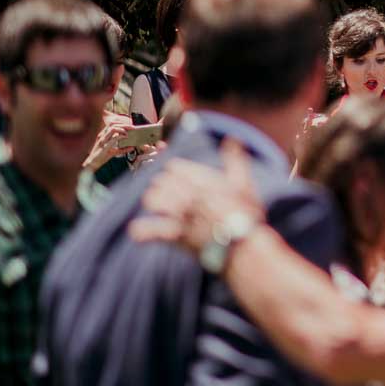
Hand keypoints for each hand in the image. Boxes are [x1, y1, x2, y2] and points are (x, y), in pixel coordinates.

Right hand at [83, 117, 132, 170]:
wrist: (92, 163)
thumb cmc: (102, 156)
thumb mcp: (114, 151)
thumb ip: (123, 149)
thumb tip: (132, 147)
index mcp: (103, 135)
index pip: (112, 123)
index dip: (121, 122)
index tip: (130, 126)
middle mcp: (102, 135)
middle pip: (113, 124)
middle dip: (124, 124)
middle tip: (133, 128)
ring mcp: (102, 140)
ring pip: (113, 129)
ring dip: (123, 129)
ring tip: (128, 133)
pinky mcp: (104, 147)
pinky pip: (113, 138)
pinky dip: (121, 136)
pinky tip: (125, 137)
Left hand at [128, 139, 265, 255]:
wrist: (245, 247)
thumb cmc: (246, 215)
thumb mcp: (244, 184)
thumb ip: (235, 160)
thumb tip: (234, 138)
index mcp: (205, 180)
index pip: (175, 167)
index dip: (174, 172)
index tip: (175, 177)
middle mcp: (191, 194)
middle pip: (161, 182)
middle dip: (162, 187)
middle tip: (165, 194)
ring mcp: (182, 215)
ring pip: (153, 200)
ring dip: (153, 202)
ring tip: (156, 208)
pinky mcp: (175, 236)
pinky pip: (149, 230)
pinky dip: (142, 231)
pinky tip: (138, 231)